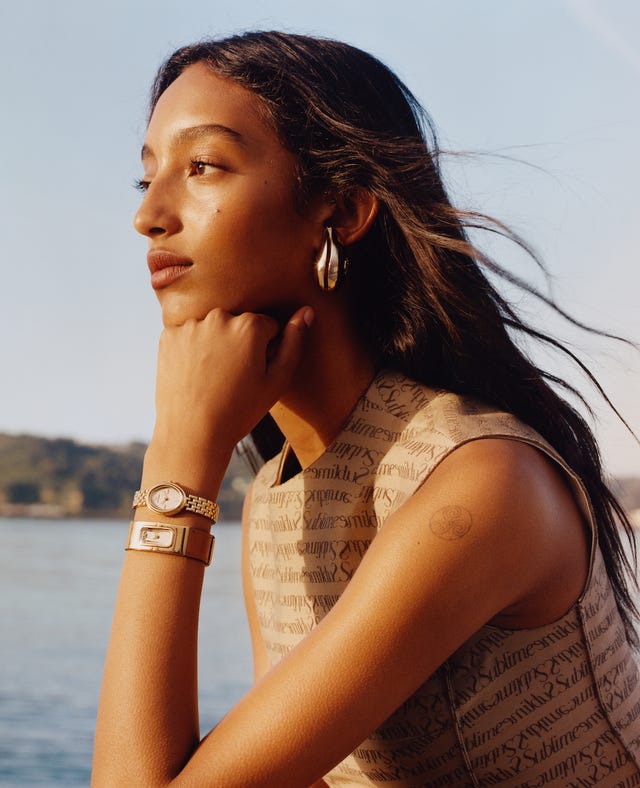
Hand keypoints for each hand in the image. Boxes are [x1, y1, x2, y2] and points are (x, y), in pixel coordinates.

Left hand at [150, 305, 313, 466]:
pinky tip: (194, 375)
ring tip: (213, 378)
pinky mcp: (168, 336)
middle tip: (234, 377)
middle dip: (240, 343)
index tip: (255, 373)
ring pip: (213, 328)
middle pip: (239, 323)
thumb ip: (294, 342)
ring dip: (216, 344)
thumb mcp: (277, 381)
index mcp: (249, 326)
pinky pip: (189, 335)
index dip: (266, 350)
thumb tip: (306, 311)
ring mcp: (191, 325)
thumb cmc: (239, 411)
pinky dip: (192, 349)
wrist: (192, 434)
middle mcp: (219, 317)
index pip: (267, 326)